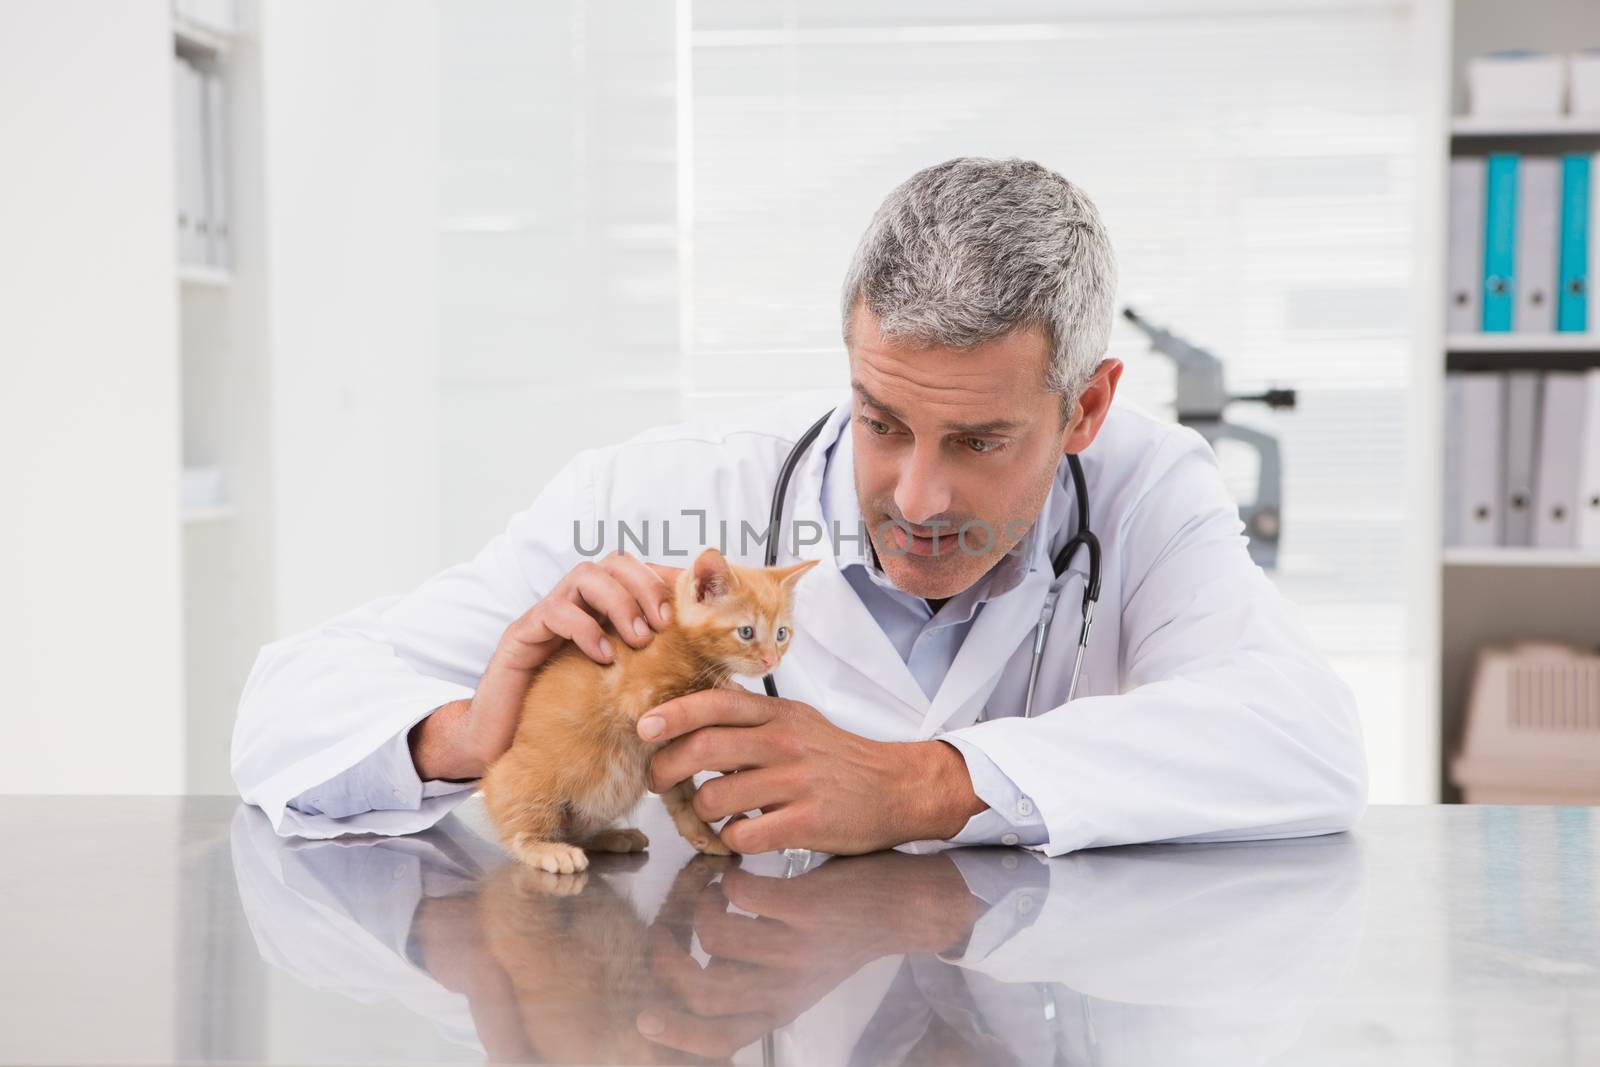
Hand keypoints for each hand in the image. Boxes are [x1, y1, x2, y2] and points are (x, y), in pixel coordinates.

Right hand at [411, 551, 681, 780]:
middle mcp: (573, 606)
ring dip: (621, 602)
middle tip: (665, 623)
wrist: (503, 747)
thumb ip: (650, 673)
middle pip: (613, 562)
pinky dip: (585, 628)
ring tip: (639, 639)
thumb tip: (703, 672)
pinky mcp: (521, 635)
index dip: (664, 578)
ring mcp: (545, 616)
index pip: (634, 572)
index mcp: (598, 614)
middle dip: (646, 585)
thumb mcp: (616, 692)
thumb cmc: (564, 721)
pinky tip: (602, 656)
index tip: (692, 602)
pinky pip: (555, 611)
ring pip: (585, 576)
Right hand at [636, 854, 979, 1057]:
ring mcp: (798, 950)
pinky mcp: (807, 910)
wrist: (904, 908)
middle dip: (667, 957)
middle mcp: (787, 988)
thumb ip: (749, 979)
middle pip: (702, 992)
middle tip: (664, 927)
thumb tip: (690, 974)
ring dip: (700, 905)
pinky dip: (727, 877)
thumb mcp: (797, 975)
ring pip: (714, 936)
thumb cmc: (842, 934)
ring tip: (712, 888)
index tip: (643, 1012)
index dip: (675, 1032)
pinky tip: (737, 868)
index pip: (719, 1041)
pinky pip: (740, 894)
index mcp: (780, 1009)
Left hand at [638, 689, 986, 853]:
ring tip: (712, 815)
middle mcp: (785, 742)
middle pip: (703, 748)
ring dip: (701, 813)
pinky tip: (742, 836)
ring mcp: (796, 782)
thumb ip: (750, 721)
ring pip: (716, 797)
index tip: (644, 728)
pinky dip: (731, 840)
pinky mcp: (807, 822)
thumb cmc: (839, 759)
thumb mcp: (797, 724)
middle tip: (657, 783)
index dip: (672, 714)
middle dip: (666, 769)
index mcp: (779, 714)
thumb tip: (688, 724)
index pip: (714, 703)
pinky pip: (743, 835)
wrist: (898, 788)